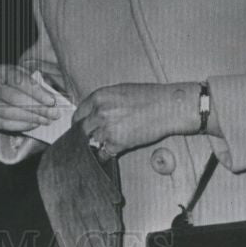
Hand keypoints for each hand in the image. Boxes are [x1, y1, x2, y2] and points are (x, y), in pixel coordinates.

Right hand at [0, 64, 58, 131]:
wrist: (8, 95)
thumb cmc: (22, 86)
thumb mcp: (31, 79)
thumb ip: (40, 85)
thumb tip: (54, 97)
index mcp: (2, 70)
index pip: (18, 80)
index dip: (36, 91)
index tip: (52, 101)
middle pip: (13, 97)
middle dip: (36, 107)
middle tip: (53, 114)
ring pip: (7, 112)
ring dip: (30, 118)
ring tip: (46, 120)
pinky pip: (2, 123)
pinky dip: (20, 125)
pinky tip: (33, 125)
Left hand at [74, 82, 200, 157]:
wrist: (167, 107)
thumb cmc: (149, 97)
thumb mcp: (120, 91)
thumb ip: (103, 101)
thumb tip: (93, 112)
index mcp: (98, 97)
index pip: (78, 114)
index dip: (79, 122)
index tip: (81, 128)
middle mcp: (99, 112)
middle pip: (81, 129)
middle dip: (84, 135)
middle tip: (89, 139)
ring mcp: (107, 129)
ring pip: (90, 142)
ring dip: (95, 145)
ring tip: (102, 145)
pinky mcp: (117, 143)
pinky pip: (102, 154)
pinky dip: (104, 155)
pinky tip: (109, 153)